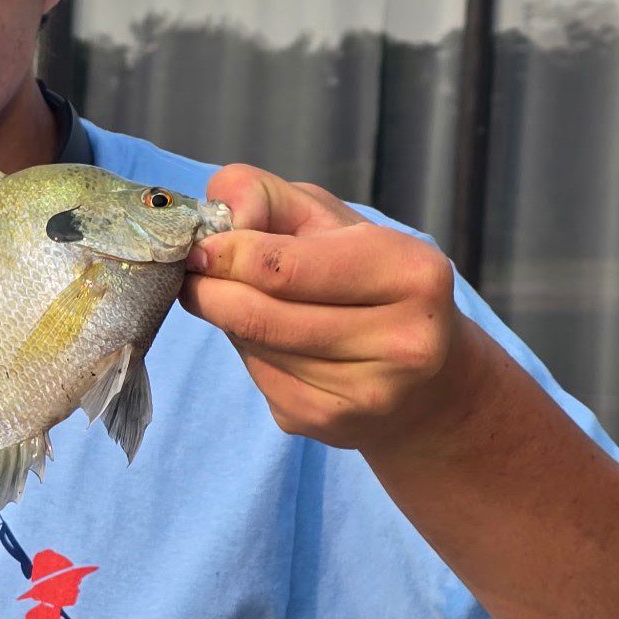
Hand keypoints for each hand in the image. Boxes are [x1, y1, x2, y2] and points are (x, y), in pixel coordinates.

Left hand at [179, 164, 469, 451]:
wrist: (427, 378)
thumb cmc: (363, 275)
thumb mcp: (325, 217)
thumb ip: (264, 195)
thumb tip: (218, 223)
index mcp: (411, 272)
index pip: (284, 267)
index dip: (226, 255)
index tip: (198, 249)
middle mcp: (404, 340)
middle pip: (261, 315)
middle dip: (209, 291)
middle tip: (191, 276)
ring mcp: (369, 391)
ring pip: (255, 347)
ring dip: (228, 321)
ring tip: (238, 300)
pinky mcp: (333, 423)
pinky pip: (261, 380)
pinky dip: (249, 353)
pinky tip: (271, 341)